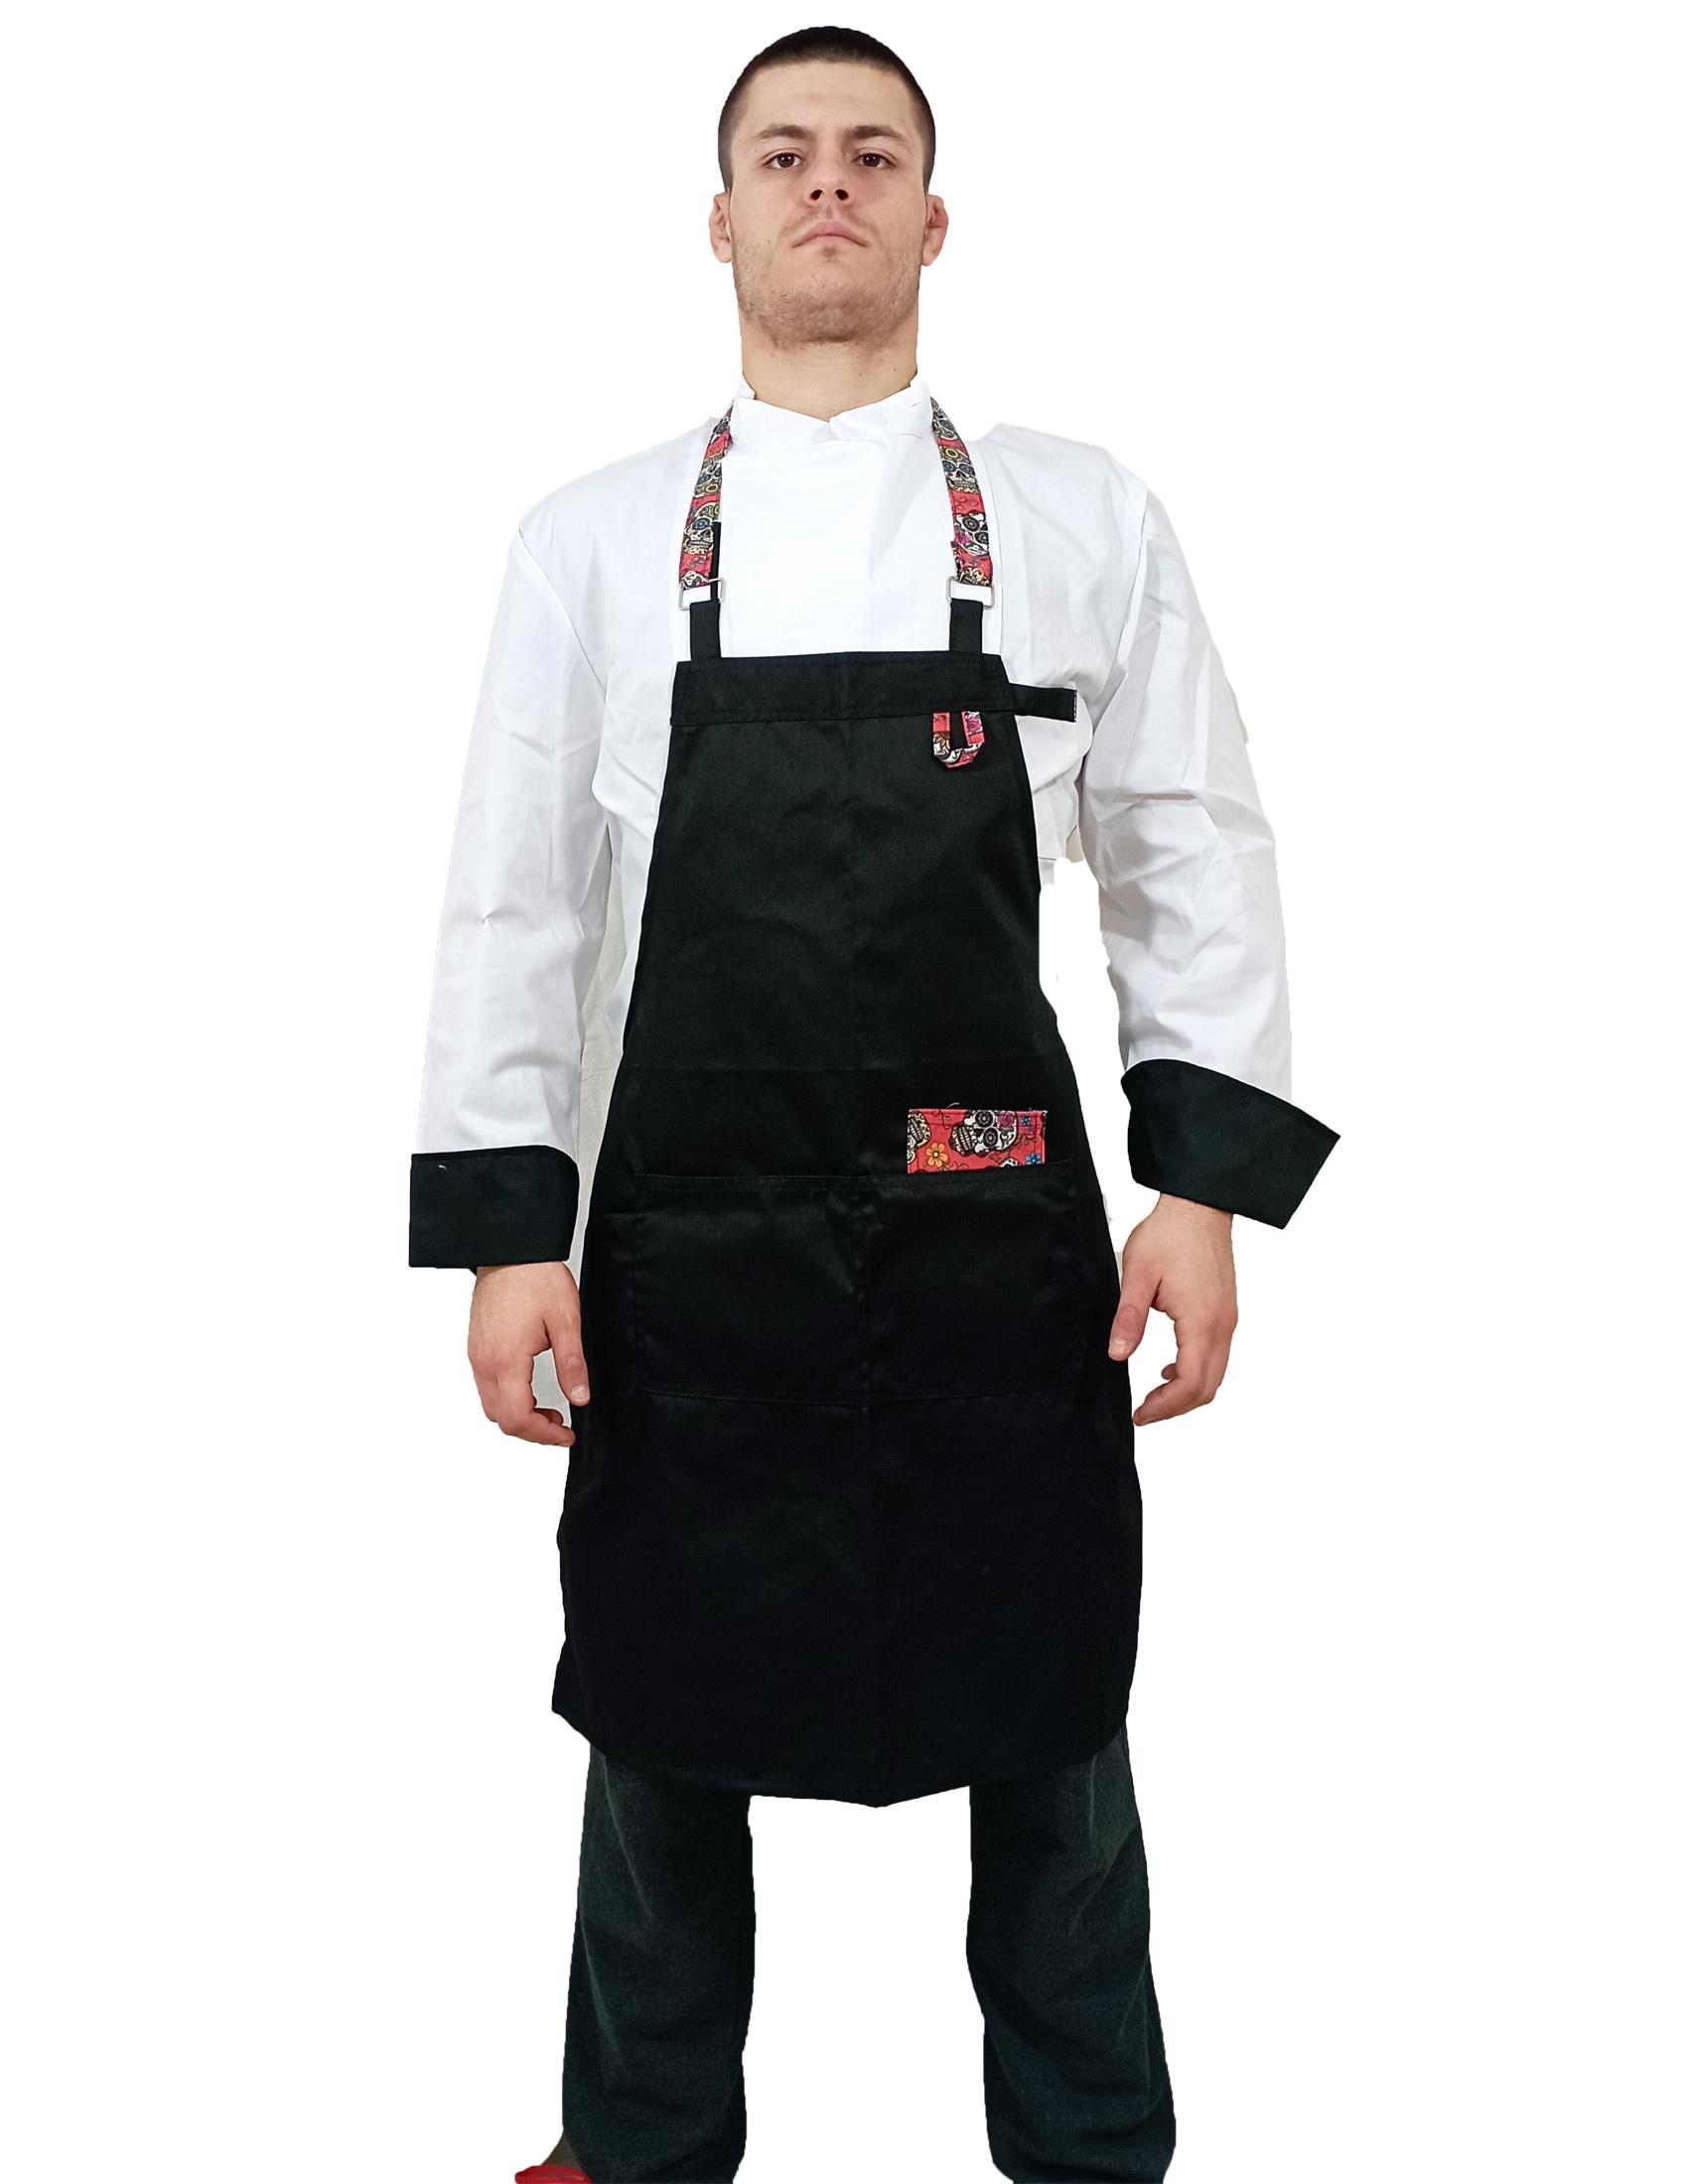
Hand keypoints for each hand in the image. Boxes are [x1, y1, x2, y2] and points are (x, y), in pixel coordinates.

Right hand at [467, 1261, 588, 1447]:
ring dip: (517, 1416)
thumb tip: (580, 1398)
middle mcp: (484, 1362)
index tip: (567, 1434)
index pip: (518, 1417)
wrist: (510, 1249)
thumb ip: (572, 1364)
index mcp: (505, 1360)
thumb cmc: (536, 1277)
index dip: (544, 1435)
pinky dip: (506, 1399)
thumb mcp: (565, 1321)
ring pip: (490, 1406)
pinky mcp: (475, 1347)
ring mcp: (476, 1355)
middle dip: (531, 1430)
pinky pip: (485, 1387)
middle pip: (500, 1418)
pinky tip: (528, 1390)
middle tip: (561, 1426)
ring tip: (548, 1410)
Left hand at [1108, 1195, 1237, 1426]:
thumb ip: (1129, 1318)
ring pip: (1215, 1374)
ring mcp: (1228, 1320)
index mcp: (1201, 1322)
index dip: (1164, 1407)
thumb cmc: (1169, 1235)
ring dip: (1187, 1391)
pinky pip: (1216, 1355)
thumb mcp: (1137, 1275)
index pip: (1189, 1383)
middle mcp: (1222, 1326)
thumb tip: (1118, 1355)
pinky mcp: (1225, 1312)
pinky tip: (1168, 1367)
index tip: (1140, 1414)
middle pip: (1207, 1387)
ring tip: (1154, 1396)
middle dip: (1176, 1407)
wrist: (1199, 1206)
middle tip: (1144, 1413)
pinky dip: (1196, 1371)